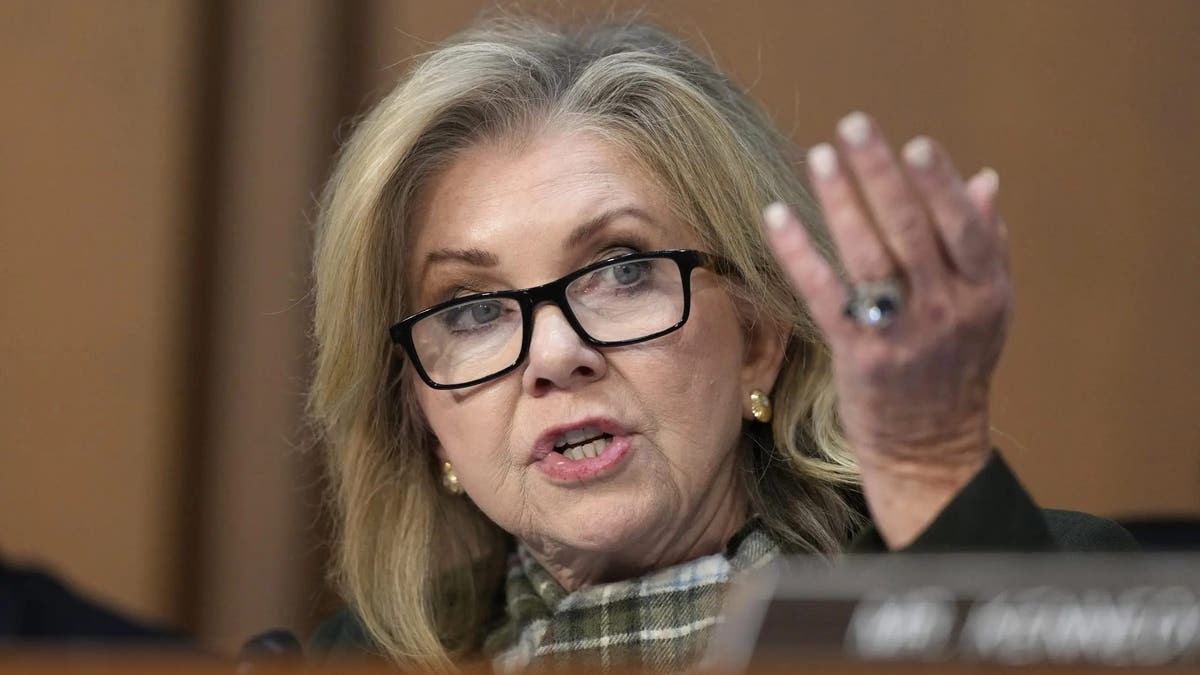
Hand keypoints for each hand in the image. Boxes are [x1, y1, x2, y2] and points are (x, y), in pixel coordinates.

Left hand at [763, 112, 1009, 546]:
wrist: (931, 452)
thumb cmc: (954, 371)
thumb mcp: (987, 310)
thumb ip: (986, 246)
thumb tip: (985, 179)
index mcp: (984, 293)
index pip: (964, 226)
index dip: (939, 184)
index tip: (916, 143)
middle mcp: (947, 310)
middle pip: (913, 230)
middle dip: (883, 173)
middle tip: (855, 126)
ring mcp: (902, 334)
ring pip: (870, 256)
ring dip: (843, 201)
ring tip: (821, 155)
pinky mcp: (859, 354)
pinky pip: (825, 294)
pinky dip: (800, 252)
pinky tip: (777, 216)